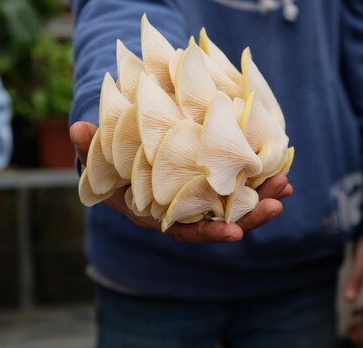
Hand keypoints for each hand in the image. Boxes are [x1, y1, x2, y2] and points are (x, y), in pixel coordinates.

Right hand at [70, 121, 292, 242]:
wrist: (126, 156)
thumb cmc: (111, 161)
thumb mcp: (99, 156)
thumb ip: (90, 147)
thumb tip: (77, 129)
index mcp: (157, 212)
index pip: (185, 229)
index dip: (208, 232)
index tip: (234, 233)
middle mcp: (183, 208)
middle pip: (220, 219)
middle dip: (250, 216)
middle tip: (277, 202)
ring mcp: (200, 196)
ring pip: (235, 204)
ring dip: (262, 195)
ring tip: (285, 184)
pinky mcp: (211, 179)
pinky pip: (238, 184)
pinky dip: (258, 179)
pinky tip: (281, 170)